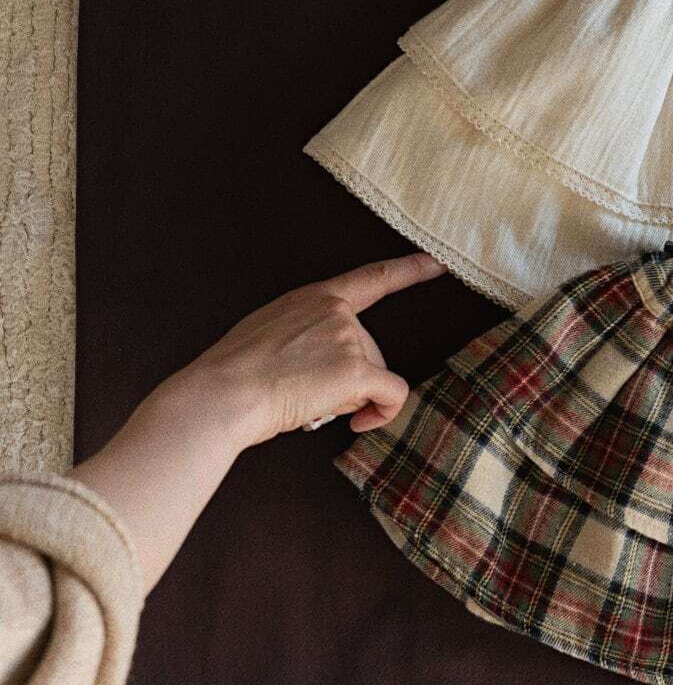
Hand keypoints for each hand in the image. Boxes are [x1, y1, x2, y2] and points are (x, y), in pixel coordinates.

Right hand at [168, 250, 447, 448]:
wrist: (224, 393)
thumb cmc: (235, 374)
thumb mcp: (267, 331)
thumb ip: (303, 333)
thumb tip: (319, 363)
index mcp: (314, 298)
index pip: (372, 278)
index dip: (409, 270)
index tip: (436, 262)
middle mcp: (337, 312)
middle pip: (371, 351)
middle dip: (351, 378)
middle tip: (307, 392)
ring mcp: (348, 339)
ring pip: (375, 376)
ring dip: (353, 396)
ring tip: (309, 401)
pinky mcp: (356, 370)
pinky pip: (392, 394)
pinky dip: (383, 413)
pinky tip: (359, 422)